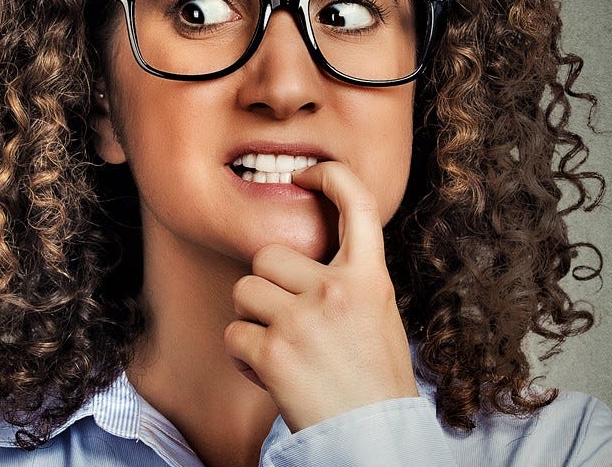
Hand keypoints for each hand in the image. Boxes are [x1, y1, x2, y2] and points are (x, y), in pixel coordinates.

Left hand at [222, 161, 418, 430]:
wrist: (374, 439)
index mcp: (370, 279)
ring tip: (283, 351)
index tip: (309, 171)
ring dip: (252, 320)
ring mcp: (302, 320)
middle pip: (268, 255)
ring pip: (243, 290)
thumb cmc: (374, 382)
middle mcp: (336, 291)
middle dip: (267, 286)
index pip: (357, 206)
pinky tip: (274, 376)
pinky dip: (244, 358)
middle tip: (291, 324)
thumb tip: (307, 257)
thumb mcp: (379, 317)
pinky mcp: (272, 352)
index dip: (331, 177)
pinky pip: (232, 335)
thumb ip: (349, 281)